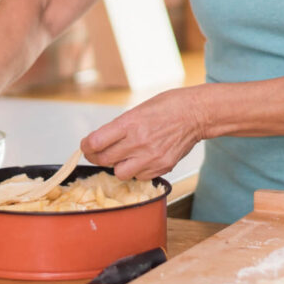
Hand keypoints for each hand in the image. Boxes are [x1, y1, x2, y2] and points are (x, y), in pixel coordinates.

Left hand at [81, 87, 206, 179]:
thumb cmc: (169, 106)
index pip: (95, 142)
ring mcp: (151, 157)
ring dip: (118, 166)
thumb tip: (102, 141)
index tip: (86, 145)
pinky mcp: (162, 167)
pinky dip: (136, 171)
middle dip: (96, 157)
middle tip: (97, 154)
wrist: (197, 113)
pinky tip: (141, 159)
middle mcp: (138, 142)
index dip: (86, 146)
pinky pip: (139, 177)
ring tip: (124, 156)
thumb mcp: (138, 109)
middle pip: (104, 160)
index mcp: (130, 123)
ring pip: (120, 173)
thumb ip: (120, 127)